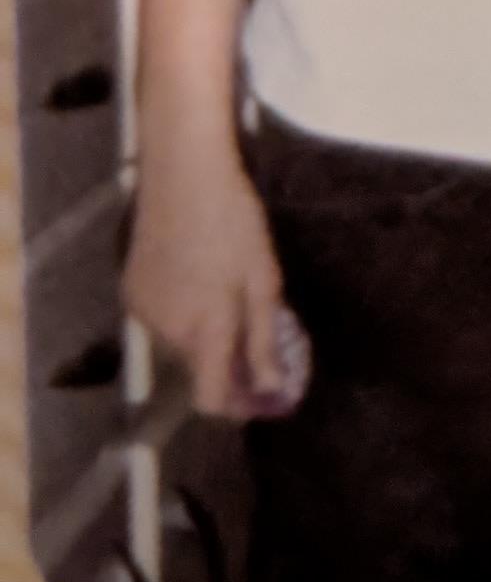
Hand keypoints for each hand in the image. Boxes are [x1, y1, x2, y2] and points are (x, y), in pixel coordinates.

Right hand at [125, 142, 298, 420]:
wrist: (182, 176)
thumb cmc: (234, 222)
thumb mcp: (263, 278)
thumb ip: (264, 339)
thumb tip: (270, 390)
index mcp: (205, 333)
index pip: (211, 400)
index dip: (236, 405)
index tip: (260, 394)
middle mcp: (167, 335)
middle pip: (199, 369)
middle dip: (226, 361)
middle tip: (255, 328)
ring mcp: (143, 315)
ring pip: (180, 344)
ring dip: (203, 334)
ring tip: (224, 291)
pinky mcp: (130, 294)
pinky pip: (162, 320)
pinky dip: (181, 313)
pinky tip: (196, 276)